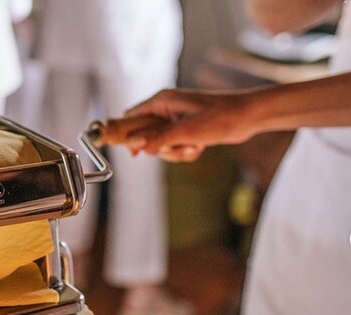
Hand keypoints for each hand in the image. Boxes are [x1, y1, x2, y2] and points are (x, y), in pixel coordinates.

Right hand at [123, 89, 257, 161]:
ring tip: (193, 146)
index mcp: (161, 101)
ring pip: (161, 145)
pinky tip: (200, 147)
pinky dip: (186, 151)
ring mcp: (176, 120)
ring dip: (175, 152)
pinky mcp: (187, 129)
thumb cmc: (219, 117)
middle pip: (145, 135)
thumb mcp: (185, 131)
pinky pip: (176, 147)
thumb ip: (156, 138)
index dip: (126, 133)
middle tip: (174, 147)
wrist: (249, 117)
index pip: (131, 116)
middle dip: (159, 148)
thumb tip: (132, 144)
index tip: (131, 152)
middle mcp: (166, 109)